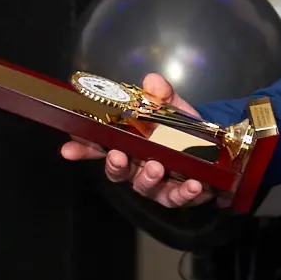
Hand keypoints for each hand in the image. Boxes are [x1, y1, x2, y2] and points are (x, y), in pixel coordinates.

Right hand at [59, 73, 220, 207]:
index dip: (82, 148)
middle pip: (117, 171)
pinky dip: (184, 193)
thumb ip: (161, 94)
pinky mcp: (176, 195)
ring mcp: (155, 184)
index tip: (68, 149)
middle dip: (114, 165)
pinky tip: (192, 185)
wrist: (212, 150)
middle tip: (118, 157)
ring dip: (148, 178)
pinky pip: (177, 197)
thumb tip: (151, 81)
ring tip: (157, 168)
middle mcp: (135, 166)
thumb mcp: (172, 106)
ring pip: (144, 186)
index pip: (98, 147)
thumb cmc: (181, 128)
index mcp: (127, 143)